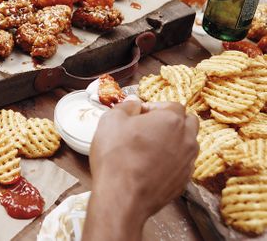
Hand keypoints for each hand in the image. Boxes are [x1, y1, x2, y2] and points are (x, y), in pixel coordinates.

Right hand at [90, 99, 198, 224]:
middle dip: (171, 121)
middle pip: (188, 122)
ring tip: (148, 148)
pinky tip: (149, 165)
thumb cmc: (116, 156)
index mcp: (172, 120)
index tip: (138, 114)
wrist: (121, 196)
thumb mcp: (111, 120)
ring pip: (187, 144)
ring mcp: (187, 163)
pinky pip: (181, 164)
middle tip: (148, 128)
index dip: (154, 107)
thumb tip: (133, 102)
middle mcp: (186, 140)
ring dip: (173, 141)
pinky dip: (170, 161)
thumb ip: (125, 106)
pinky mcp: (183, 182)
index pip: (172, 104)